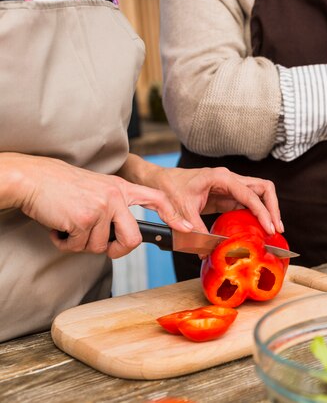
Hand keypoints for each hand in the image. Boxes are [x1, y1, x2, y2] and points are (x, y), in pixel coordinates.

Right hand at [11, 155, 191, 258]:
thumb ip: (116, 207)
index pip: (157, 199)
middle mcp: (116, 197)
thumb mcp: (99, 189)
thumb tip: (123, 237)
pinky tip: (59, 226)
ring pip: (99, 247)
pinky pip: (79, 246)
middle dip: (117, 250)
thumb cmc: (64, 187)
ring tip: (69, 224)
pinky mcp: (84, 218)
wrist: (35, 179)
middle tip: (102, 247)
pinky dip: (65, 242)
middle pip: (132, 239)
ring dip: (80, 243)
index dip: (173, 215)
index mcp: (122, 188)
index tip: (186, 228)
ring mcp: (101, 207)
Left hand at [149, 166, 281, 236]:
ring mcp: (231, 187)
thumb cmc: (170, 188)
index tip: (270, 228)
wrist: (161, 181)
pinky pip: (249, 203)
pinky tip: (259, 228)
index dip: (262, 212)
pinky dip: (257, 214)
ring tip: (273, 229)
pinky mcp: (228, 196)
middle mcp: (230, 179)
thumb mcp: (182, 210)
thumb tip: (206, 252)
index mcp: (221, 177)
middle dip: (273, 207)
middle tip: (276, 228)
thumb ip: (196, 230)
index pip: (250, 194)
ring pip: (260, 194)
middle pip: (263, 188)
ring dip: (268, 210)